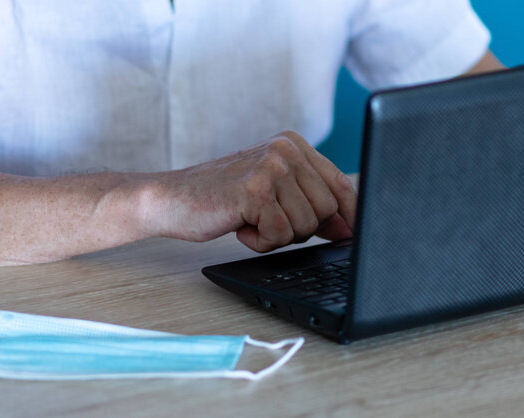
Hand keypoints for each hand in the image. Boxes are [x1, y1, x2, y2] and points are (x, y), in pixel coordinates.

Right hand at [149, 131, 356, 251]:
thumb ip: (310, 204)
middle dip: (303, 229)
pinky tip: (240, 227)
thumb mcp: (272, 194)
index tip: (353, 236)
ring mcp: (270, 167)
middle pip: (327, 208)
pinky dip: (261, 242)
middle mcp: (285, 150)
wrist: (170, 199)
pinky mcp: (255, 190)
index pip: (341, 183)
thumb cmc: (221, 199)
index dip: (350, 215)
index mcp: (293, 145)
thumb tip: (350, 229)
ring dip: (279, 236)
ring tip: (252, 221)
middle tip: (269, 223)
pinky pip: (280, 234)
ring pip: (306, 225)